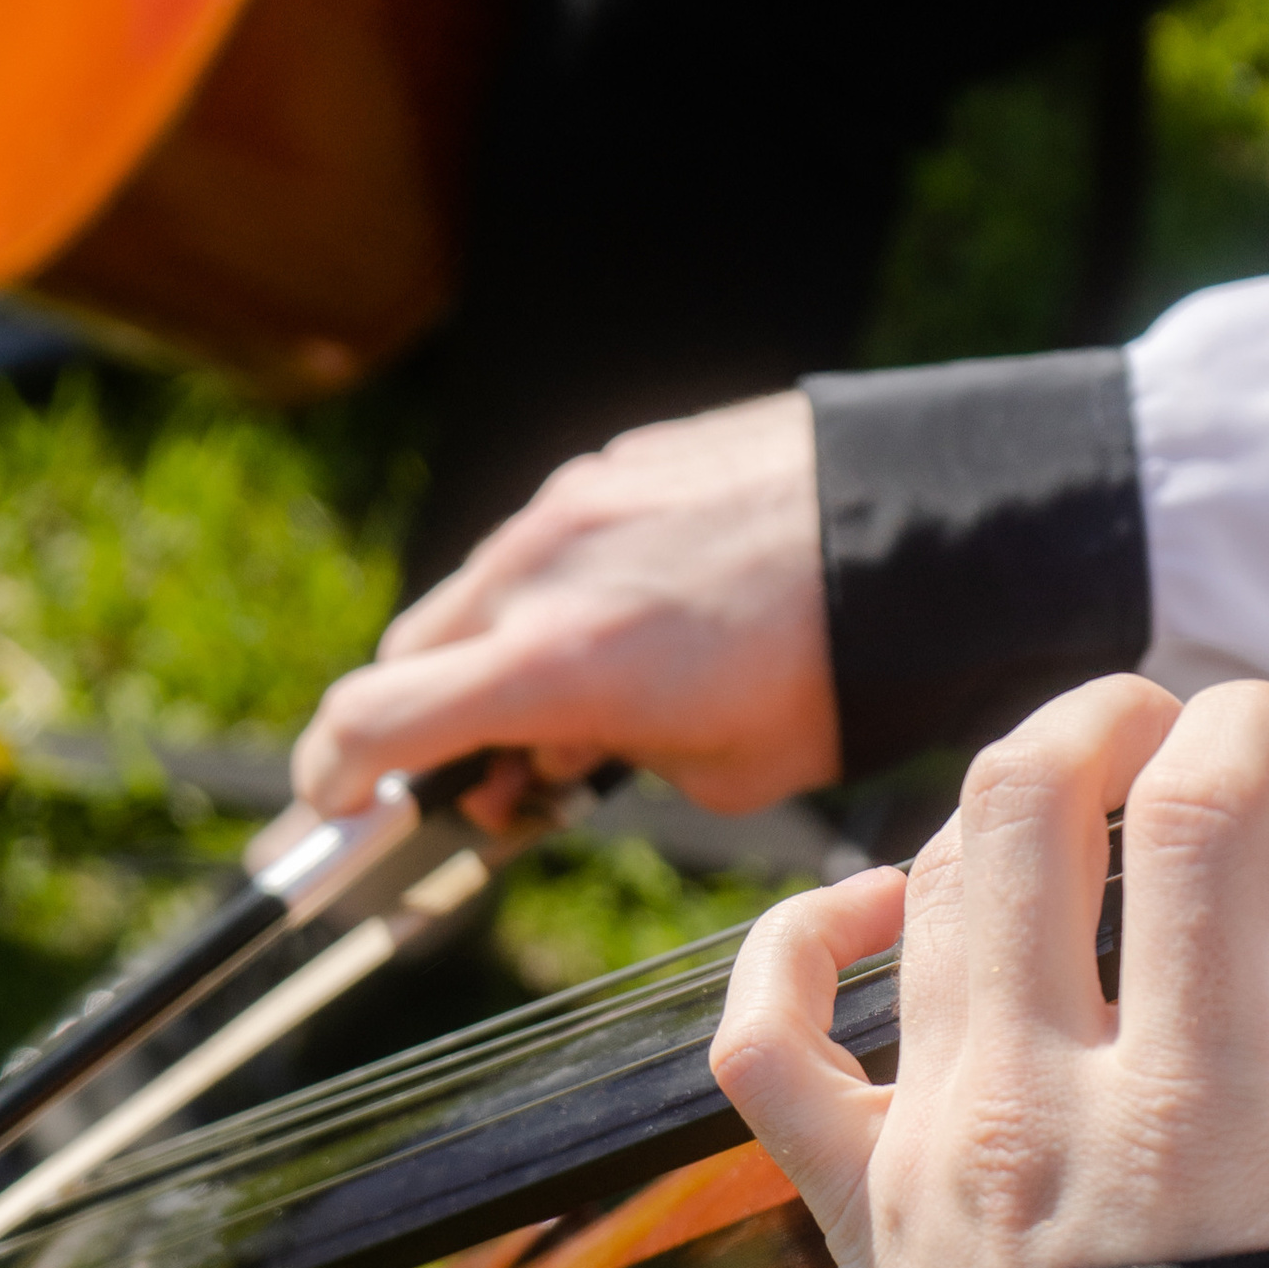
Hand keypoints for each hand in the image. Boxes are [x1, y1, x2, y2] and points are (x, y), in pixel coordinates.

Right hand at [291, 394, 839, 825]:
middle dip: (422, 722)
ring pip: (477, 591)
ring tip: (588, 698)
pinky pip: (548, 538)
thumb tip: (558, 755)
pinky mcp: (619, 458)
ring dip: (492, 652)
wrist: (936, 530)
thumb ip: (608, 768)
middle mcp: (538, 570)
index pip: (369, 722)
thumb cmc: (839, 672)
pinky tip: (642, 619)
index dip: (331, 780)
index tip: (335, 809)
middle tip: (493, 776)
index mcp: (551, 665)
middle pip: (408, 654)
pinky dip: (556, 591)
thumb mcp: (722, 773)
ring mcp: (573, 500)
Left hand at [711, 672, 1268, 1267]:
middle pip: (1026, 808)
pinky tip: (860, 911)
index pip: (1194, 823)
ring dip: (994, 813)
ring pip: (919, 890)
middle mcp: (1034, 1104)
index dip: (1243, 727)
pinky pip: (765, 1038)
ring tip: (1063, 811)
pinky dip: (795, 942)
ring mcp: (920, 1153)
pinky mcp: (847, 1217)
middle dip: (1101, 717)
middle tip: (1161, 720)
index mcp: (1195, 1114)